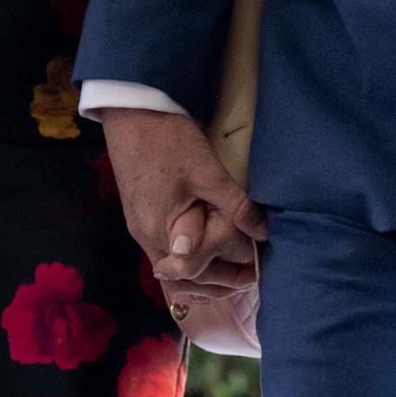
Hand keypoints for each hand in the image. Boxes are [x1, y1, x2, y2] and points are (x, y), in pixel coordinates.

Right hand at [98, 109, 266, 301]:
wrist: (132, 115)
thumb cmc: (171, 143)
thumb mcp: (209, 172)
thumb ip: (236, 206)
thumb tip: (263, 232)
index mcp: (162, 232)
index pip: (198, 271)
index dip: (229, 273)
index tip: (256, 267)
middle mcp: (147, 239)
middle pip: (182, 279)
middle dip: (217, 281)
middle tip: (250, 273)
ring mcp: (140, 230)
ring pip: (172, 270)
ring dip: (202, 274)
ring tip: (232, 268)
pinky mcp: (139, 217)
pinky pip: (165, 253)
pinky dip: (187, 260)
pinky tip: (207, 252)